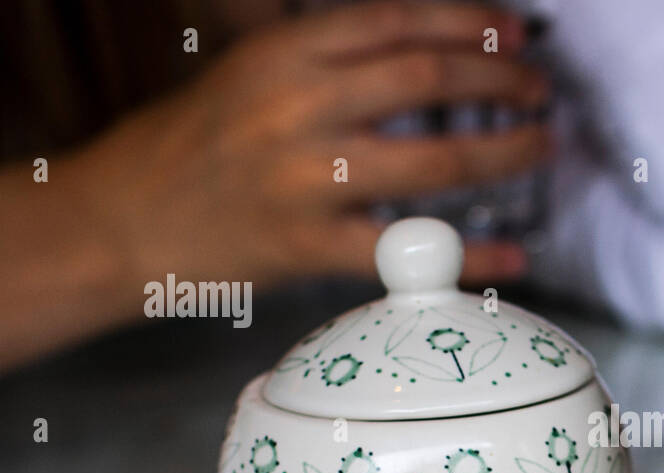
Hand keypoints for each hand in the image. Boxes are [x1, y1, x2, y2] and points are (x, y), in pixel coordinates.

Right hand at [70, 0, 548, 288]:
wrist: (123, 220)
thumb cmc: (191, 146)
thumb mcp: (250, 73)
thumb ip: (328, 61)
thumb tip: (419, 54)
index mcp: (284, 54)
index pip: (397, 22)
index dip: (469, 26)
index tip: (515, 35)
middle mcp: (297, 107)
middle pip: (425, 81)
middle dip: (499, 82)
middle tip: (539, 91)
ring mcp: (305, 179)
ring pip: (430, 162)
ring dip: (501, 153)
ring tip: (540, 146)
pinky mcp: (308, 245)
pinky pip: (405, 252)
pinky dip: (466, 258)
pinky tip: (510, 257)